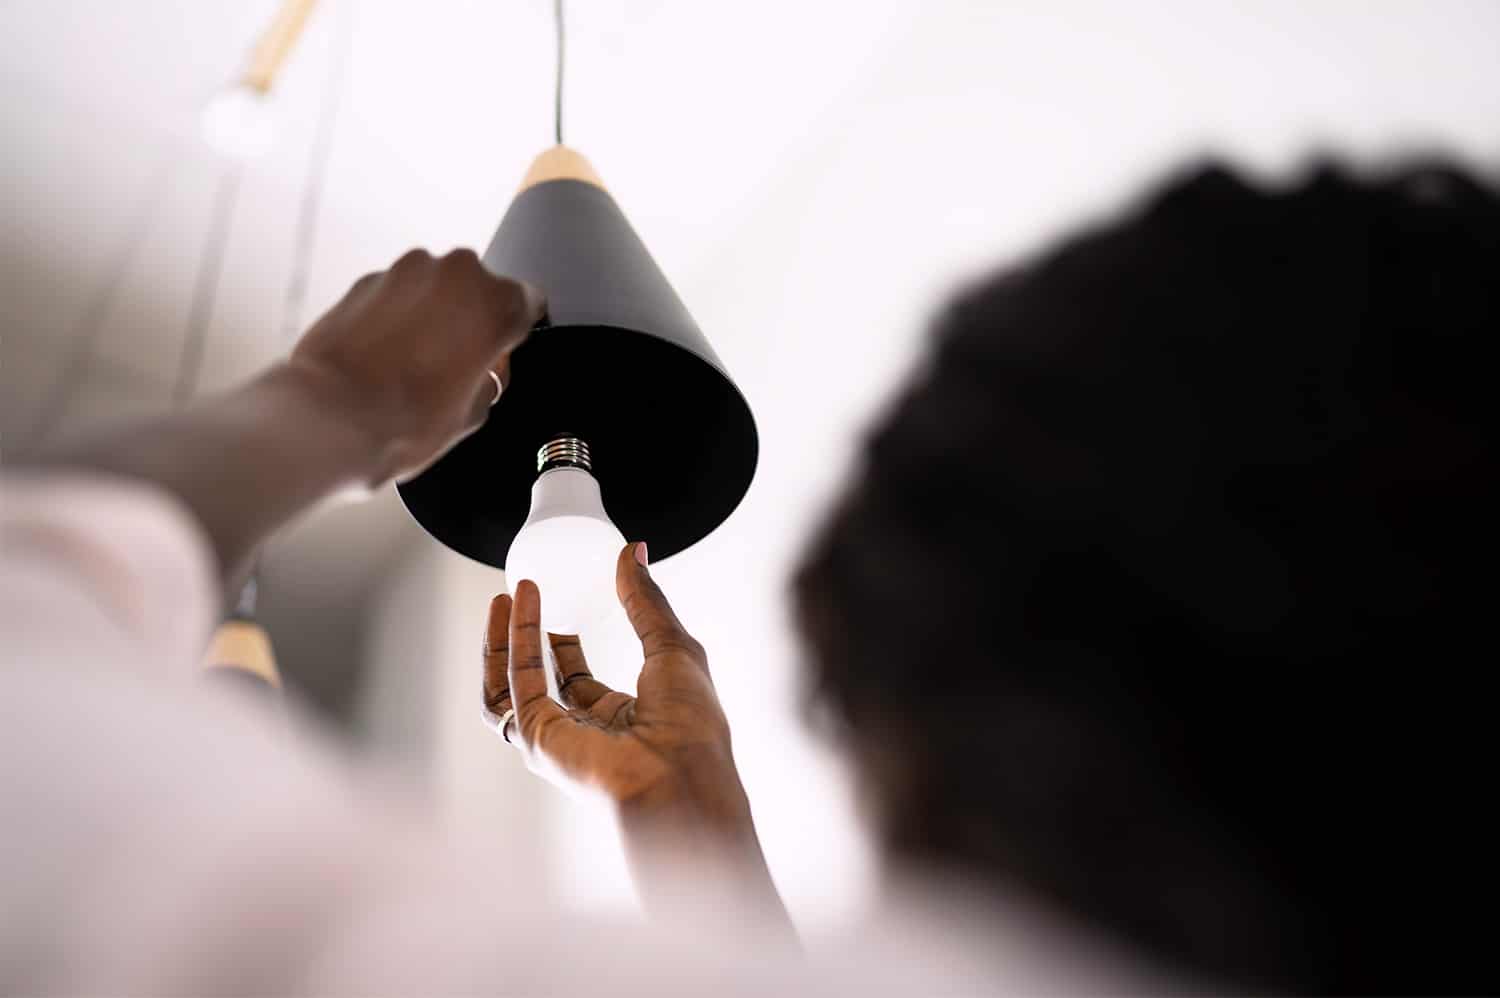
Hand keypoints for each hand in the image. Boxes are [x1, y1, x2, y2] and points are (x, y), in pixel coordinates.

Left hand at [288, 248, 543, 483]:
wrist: (332, 418)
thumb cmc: (405, 420)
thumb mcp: (473, 414)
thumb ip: (490, 379)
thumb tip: (483, 371)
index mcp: (495, 304)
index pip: (527, 303)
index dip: (515, 330)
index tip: (504, 349)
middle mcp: (456, 274)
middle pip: (479, 288)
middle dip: (472, 317)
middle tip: (457, 362)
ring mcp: (407, 272)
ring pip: (436, 286)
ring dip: (433, 312)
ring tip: (416, 361)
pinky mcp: (367, 280)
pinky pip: (397, 292)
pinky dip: (397, 314)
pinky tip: (386, 353)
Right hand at [483, 543, 789, 926]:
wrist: (682, 774)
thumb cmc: (692, 725)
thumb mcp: (672, 646)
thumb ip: (645, 600)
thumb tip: (632, 552)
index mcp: (619, 716)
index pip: (578, 679)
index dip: (561, 641)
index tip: (553, 602)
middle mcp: (582, 730)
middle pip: (537, 681)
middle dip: (522, 637)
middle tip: (518, 595)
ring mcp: (557, 737)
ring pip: (511, 685)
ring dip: (505, 639)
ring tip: (507, 596)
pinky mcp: (538, 738)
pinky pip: (514, 684)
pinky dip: (513, 641)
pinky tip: (520, 605)